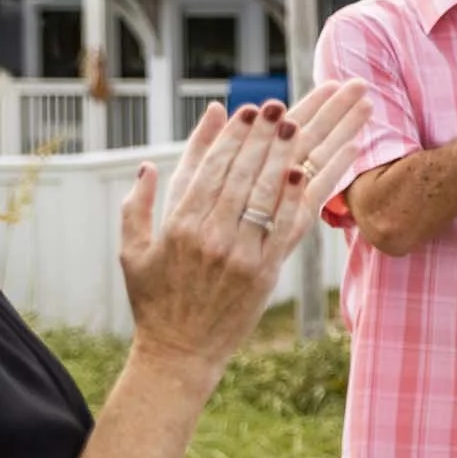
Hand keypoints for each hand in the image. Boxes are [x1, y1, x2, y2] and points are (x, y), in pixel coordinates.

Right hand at [124, 82, 371, 372]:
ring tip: (310, 120)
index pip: (212, 168)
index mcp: (179, 225)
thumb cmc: (154, 300)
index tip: (252, 108)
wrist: (179, 354)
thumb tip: (148, 162)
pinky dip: (310, 190)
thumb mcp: (133, 250)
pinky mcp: (267, 271)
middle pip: (247, 172)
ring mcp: (243, 253)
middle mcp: (212, 235)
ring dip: (296, 151)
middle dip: (269, 134)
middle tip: (288, 103)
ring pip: (273, 191)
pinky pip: (294, 222)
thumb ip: (139, 203)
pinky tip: (323, 163)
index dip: (234, 136)